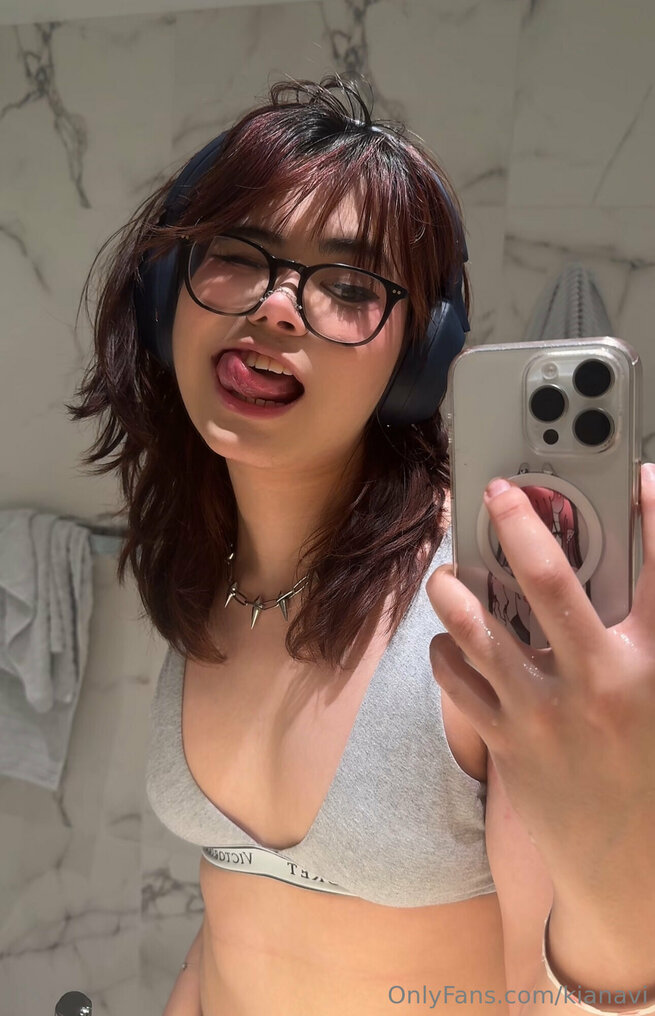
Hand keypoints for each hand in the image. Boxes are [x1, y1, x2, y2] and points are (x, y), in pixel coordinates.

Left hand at [426, 464, 654, 904]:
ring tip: (449, 574)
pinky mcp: (507, 744)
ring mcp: (544, 713)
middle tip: (500, 492)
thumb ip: (645, 638)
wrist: (630, 876)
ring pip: (477, 628)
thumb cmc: (652, 777)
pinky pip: (457, 682)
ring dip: (456, 590)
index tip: (640, 473)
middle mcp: (598, 682)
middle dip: (519, 523)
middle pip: (547, 581)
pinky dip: (447, 655)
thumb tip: (622, 589)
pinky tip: (452, 646)